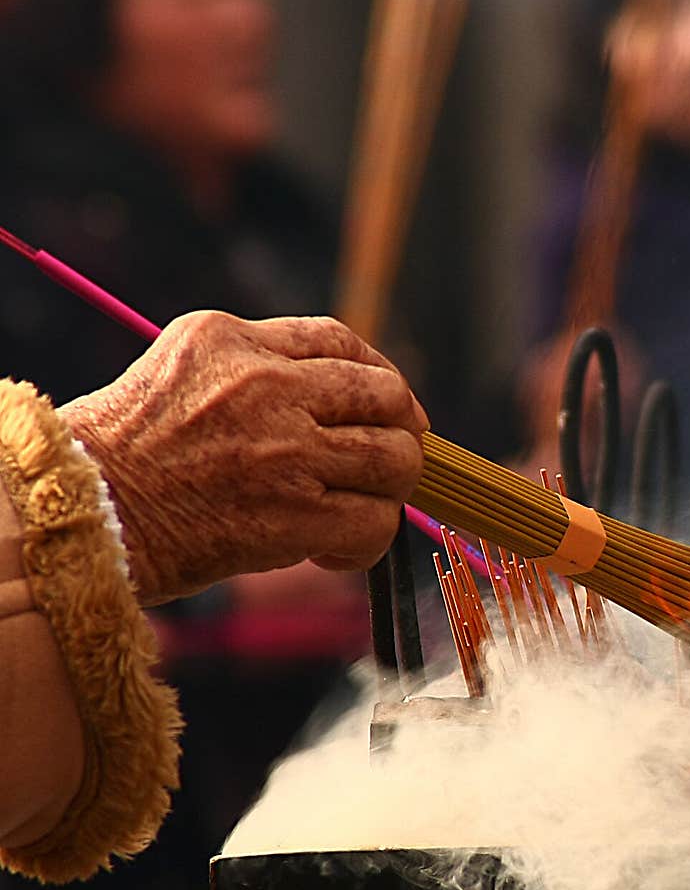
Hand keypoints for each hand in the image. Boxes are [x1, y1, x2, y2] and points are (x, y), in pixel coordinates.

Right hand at [60, 311, 428, 604]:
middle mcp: (268, 388)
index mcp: (238, 341)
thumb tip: (335, 387)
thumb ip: (256, 359)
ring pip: (394, 460)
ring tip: (366, 503)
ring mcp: (284, 453)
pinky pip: (372, 523)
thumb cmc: (127, 446)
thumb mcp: (182, 364)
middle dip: (404, 427)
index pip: (342, 341)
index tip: (388, 402)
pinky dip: (369, 539)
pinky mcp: (290, 517)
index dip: (380, 372)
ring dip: (392, 486)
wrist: (85, 512)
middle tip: (394, 455)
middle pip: (386, 396)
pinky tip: (336, 547)